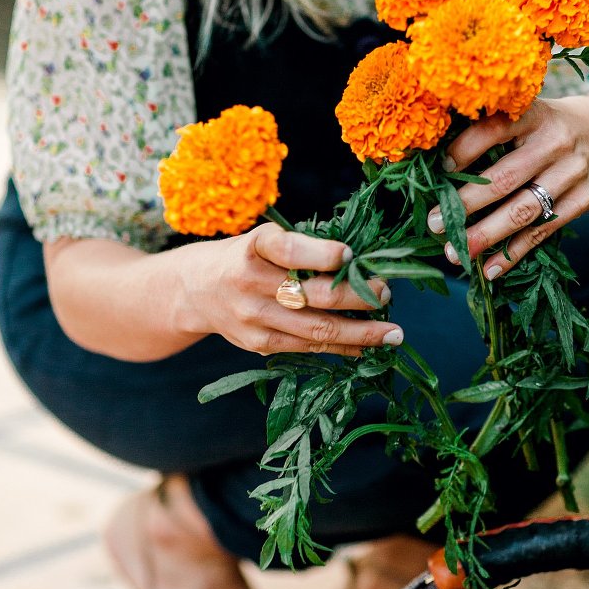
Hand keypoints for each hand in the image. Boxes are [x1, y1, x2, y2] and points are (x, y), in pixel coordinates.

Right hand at [183, 222, 402, 357]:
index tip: (351, 254)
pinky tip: (366, 347)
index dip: (321, 254)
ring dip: (360, 333)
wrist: (195, 290)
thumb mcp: (264, 240)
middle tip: (387, 293)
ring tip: (392, 333)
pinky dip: (341, 347)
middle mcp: (250, 284)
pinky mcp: (258, 345)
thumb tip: (364, 263)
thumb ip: (304, 249)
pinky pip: (307, 348)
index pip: (289, 252)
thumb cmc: (245, 257)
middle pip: (312, 296)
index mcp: (253, 248)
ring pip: (315, 329)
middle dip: (357, 297)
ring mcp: (253, 319)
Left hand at [427, 93, 588, 278]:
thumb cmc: (541, 128)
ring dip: (486, 235)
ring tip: (454, 252)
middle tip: (434, 223)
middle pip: (506, 179)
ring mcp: (573, 173)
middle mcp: (557, 142)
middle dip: (466, 204)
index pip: (495, 129)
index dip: (464, 150)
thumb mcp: (523, 116)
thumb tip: (432, 167)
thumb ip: (488, 133)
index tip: (439, 171)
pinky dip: (514, 253)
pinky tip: (489, 269)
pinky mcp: (582, 200)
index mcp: (535, 114)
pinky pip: (542, 231)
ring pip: (523, 211)